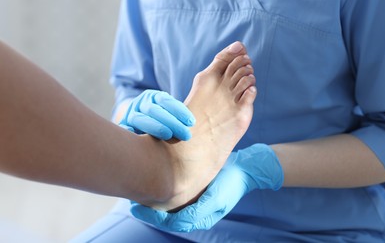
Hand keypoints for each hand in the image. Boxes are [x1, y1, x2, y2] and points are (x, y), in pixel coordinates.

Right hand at [119, 90, 194, 139]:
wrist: (139, 128)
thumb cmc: (164, 123)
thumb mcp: (171, 114)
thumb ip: (182, 117)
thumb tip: (199, 123)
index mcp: (152, 97)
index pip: (165, 100)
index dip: (179, 110)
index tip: (192, 122)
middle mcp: (139, 104)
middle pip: (154, 110)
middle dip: (172, 121)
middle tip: (186, 135)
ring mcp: (129, 116)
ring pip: (139, 119)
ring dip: (156, 127)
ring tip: (169, 136)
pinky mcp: (122, 129)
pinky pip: (125, 131)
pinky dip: (133, 135)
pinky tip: (145, 143)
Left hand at [131, 144, 283, 231]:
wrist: (246, 169)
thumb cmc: (231, 183)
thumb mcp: (216, 198)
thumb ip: (196, 212)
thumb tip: (174, 220)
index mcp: (199, 218)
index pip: (168, 222)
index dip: (150, 216)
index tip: (135, 207)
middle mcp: (195, 212)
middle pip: (165, 216)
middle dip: (148, 210)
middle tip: (131, 200)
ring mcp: (195, 202)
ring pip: (168, 206)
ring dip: (153, 201)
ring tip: (139, 192)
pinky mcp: (195, 191)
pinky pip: (175, 196)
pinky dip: (163, 192)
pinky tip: (154, 182)